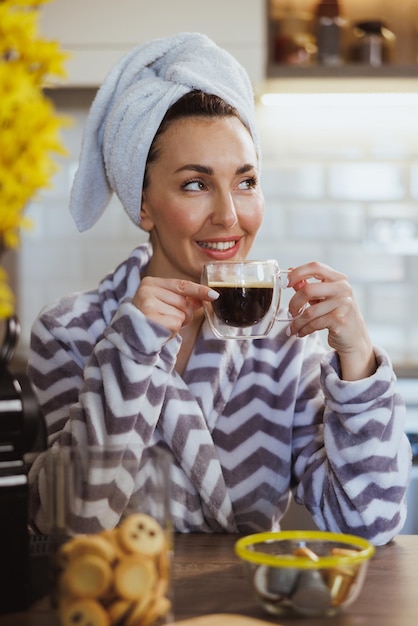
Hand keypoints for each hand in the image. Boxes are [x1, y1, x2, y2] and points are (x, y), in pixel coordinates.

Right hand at [133, 276, 217, 336]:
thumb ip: (183, 298)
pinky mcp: (151, 319)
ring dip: (177, 323)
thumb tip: (208, 296)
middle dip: (185, 314)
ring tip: (162, 324)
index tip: (215, 295)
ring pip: (181, 314)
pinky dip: (173, 331)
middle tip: (169, 319)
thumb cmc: (149, 319)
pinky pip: (176, 324)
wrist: (130, 337)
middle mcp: (147, 291)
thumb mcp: (164, 303)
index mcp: (150, 283)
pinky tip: (160, 330)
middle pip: (184, 302)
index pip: (182, 285)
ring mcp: (148, 304)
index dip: (200, 290)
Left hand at [287, 262, 376, 380]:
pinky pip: (313, 324)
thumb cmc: (338, 315)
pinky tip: (301, 332)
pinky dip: (303, 330)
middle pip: (308, 290)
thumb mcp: (324, 298)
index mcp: (339, 279)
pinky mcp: (340, 320)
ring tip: (293, 327)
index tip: (285, 283)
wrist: (355, 338)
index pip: (315, 267)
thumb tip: (290, 272)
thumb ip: (309, 286)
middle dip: (294, 303)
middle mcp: (343, 289)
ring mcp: (343, 304)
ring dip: (297, 322)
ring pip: (309, 312)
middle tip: (290, 312)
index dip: (297, 273)